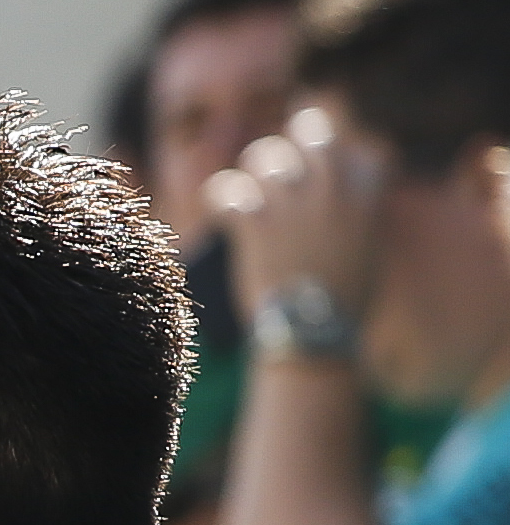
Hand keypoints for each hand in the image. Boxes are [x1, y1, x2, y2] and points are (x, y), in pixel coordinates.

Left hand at [215, 107, 385, 317]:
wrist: (314, 331)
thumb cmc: (342, 299)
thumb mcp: (367, 247)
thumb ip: (355, 211)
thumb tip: (339, 197)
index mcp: (368, 192)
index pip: (360, 148)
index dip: (342, 156)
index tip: (330, 175)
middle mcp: (333, 186)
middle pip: (310, 129)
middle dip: (293, 143)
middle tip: (283, 169)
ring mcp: (294, 200)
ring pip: (262, 155)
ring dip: (253, 175)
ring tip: (253, 199)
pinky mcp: (257, 221)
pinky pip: (226, 188)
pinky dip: (220, 198)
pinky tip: (224, 213)